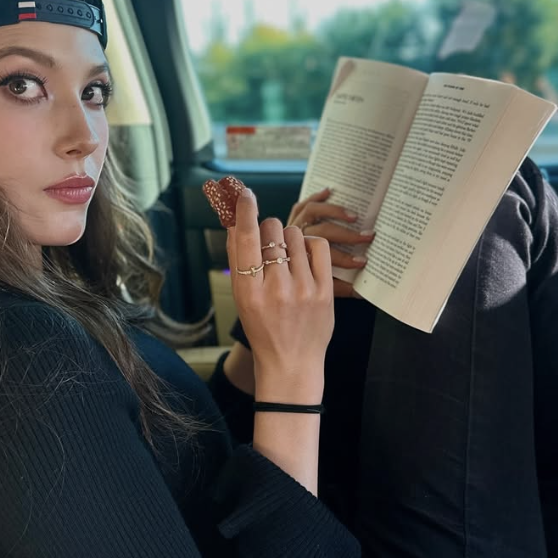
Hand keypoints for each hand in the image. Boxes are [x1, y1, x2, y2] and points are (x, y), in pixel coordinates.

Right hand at [204, 177, 332, 402]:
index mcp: (248, 290)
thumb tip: (233, 222)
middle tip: (270, 246)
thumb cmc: (263, 328)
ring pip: (295, 235)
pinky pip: (318, 246)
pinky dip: (310, 246)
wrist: (290, 364)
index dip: (245, 211)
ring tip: (289, 259)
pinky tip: (305, 259)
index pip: (245, 239)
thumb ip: (238, 260)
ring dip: (289, 239)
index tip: (246, 194)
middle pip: (272, 230)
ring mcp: (302, 290)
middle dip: (269, 229)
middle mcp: (274, 288)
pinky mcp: (324, 292)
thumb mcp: (242, 297)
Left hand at [287, 186, 374, 297]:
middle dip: (347, 236)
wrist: (281, 281)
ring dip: (334, 211)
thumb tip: (364, 292)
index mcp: (302, 262)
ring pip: (312, 213)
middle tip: (367, 237)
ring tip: (354, 216)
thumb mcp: (321, 292)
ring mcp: (293, 229)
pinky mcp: (293, 219)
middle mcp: (295, 243)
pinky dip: (316, 197)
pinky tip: (329, 191)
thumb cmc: (306, 287)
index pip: (324, 258)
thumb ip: (341, 289)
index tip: (363, 261)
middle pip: (321, 233)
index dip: (344, 259)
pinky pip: (303, 205)